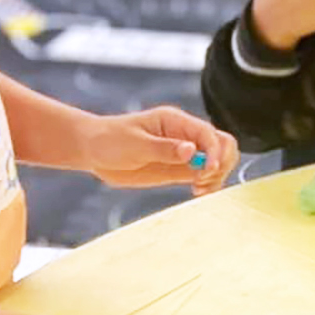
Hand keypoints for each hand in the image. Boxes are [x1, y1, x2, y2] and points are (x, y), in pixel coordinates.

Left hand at [83, 107, 239, 195]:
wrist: (92, 150)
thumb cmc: (109, 140)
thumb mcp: (135, 145)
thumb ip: (164, 149)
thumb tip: (193, 151)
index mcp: (177, 122)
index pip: (209, 134)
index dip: (215, 152)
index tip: (207, 171)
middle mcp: (185, 135)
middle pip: (223, 144)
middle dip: (221, 163)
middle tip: (202, 181)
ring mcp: (184, 153)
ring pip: (217, 161)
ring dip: (216, 176)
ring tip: (200, 190)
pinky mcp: (178, 169)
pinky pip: (203, 175)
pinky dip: (207, 184)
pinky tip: (197, 192)